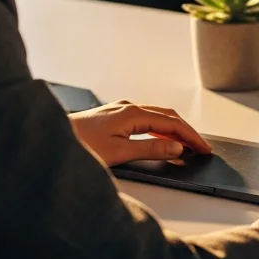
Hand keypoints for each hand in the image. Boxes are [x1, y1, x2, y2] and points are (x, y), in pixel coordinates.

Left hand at [69, 100, 213, 166]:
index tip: (204, 149)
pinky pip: (144, 119)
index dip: (191, 136)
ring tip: (186, 144)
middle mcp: (128, 107)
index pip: (172, 123)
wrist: (54, 138)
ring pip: (156, 116)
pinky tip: (160, 139)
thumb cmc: (81, 145)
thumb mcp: (120, 152)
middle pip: (167, 116)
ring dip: (173, 129)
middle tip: (201, 148)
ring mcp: (119, 110)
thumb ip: (150, 149)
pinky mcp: (113, 116)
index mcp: (133, 113)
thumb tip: (176, 147)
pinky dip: (159, 128)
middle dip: (186, 131)